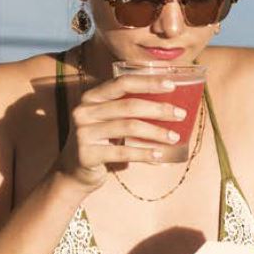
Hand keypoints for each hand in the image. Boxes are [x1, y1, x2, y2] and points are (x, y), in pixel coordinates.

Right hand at [54, 73, 187, 190]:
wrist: (73, 171)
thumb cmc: (99, 141)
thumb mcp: (107, 120)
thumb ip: (126, 108)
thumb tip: (169, 101)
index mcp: (91, 97)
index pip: (122, 83)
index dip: (148, 82)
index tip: (172, 85)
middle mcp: (84, 111)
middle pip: (129, 106)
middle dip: (159, 109)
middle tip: (181, 115)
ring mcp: (83, 133)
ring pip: (128, 127)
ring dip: (156, 132)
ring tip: (174, 137)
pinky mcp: (87, 154)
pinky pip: (122, 152)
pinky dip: (144, 153)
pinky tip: (159, 155)